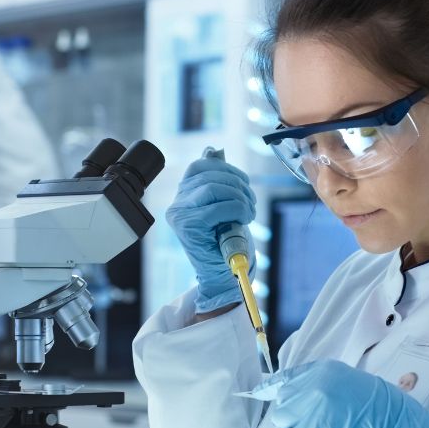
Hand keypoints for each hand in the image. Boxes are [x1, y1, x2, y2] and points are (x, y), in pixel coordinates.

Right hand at [165, 156, 255, 312]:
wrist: (221, 276)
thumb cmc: (223, 241)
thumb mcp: (222, 206)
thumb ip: (216, 180)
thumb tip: (214, 151)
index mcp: (183, 195)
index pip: (200, 167)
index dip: (227, 170)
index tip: (244, 184)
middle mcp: (176, 204)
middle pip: (209, 175)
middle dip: (238, 185)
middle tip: (251, 203)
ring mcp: (179, 215)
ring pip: (213, 188)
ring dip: (239, 197)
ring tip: (249, 212)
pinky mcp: (187, 227)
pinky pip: (217, 207)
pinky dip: (237, 209)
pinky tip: (244, 218)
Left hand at [261, 360, 428, 427]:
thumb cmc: (380, 408)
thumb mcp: (351, 382)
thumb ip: (324, 385)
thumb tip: (303, 395)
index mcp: (323, 371)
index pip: (287, 377)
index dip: (271, 387)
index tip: (258, 393)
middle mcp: (311, 387)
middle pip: (284, 402)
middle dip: (293, 413)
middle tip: (312, 423)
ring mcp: (307, 410)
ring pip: (283, 422)